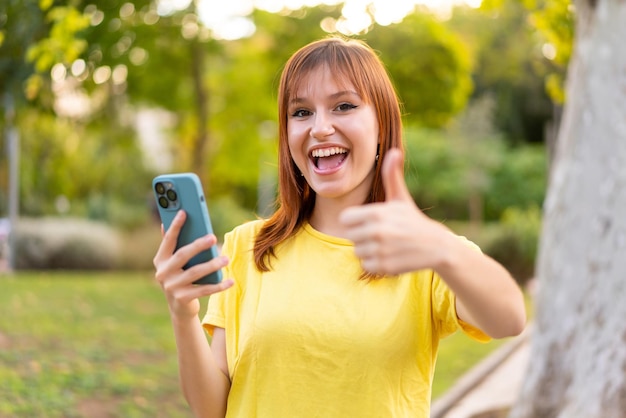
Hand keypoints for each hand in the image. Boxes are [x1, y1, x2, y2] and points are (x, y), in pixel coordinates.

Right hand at [153, 210, 232, 318]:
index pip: (168, 240)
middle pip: (183, 255)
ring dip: (212, 265)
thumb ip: (173, 245)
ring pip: (195, 272)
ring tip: (226, 259)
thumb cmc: (180, 277)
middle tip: (213, 237)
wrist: (179, 307)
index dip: (175, 226)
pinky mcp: (183, 298)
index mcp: (160, 260)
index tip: (184, 212)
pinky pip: (204, 290)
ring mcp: (172, 287)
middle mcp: (163, 273)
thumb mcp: (174, 263)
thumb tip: (167, 223)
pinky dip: (219, 285)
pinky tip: (230, 281)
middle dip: (198, 245)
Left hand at [340, 148, 451, 274]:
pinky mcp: (385, 266)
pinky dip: (376, 264)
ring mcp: (381, 250)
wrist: (436, 246)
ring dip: (369, 251)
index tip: (371, 221)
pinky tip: (390, 256)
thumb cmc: (412, 220)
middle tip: (382, 234)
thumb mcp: (400, 197)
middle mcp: (377, 231)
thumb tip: (394, 151)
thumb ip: (391, 176)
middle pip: (351, 236)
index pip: (345, 219)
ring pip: (358, 252)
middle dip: (363, 236)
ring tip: (387, 245)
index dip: (356, 221)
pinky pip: (366, 266)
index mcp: (376, 213)